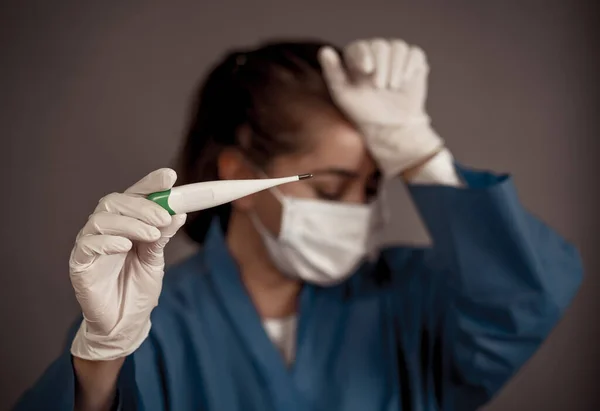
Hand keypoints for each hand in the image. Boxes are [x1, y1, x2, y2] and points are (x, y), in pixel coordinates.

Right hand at [69, 168, 186, 360]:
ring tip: (153, 235)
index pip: (135, 194)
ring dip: (131, 222)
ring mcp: (90, 244)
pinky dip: (109, 241)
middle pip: (116, 201)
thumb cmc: (138, 288)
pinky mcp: (79, 262)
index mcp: (126, 222)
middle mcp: (106, 228)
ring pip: (103, 218)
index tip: (170, 176)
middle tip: (164, 217)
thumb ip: (163, 235)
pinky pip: (89, 244)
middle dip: (143, 205)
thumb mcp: (156, 258)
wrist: (125, 322)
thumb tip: (179, 211)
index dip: (150, 183)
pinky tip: (126, 246)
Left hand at [318, 38, 444, 177]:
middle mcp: (376, 54)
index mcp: (356, 60)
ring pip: (398, 47)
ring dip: (396, 67)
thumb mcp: (344, 95)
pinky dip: (410, 65)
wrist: (390, 127)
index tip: (366, 70)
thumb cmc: (364, 112)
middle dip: (381, 66)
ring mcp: (395, 57)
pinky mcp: (412, 62)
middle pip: (380, 46)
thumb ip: (333, 73)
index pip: (359, 47)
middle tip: (380, 87)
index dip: (363, 54)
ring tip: (393, 87)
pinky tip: (405, 80)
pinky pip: (414, 53)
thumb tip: (324, 50)